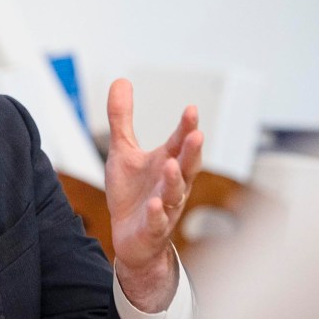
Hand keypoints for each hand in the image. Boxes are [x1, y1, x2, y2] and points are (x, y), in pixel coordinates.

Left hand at [104, 78, 203, 311]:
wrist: (130, 237)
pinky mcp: (152, 228)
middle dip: (192, 151)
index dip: (186, 127)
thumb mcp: (123, 152)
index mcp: (167, 162)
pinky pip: (157, 220)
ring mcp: (165, 206)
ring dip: (175, 179)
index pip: (180, 142)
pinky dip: (157, 212)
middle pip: (187, 165)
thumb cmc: (132, 193)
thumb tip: (121, 81)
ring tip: (172, 165)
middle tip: (196, 135)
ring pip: (174, 192)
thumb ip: (122, 119)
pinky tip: (154, 203)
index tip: (191, 109)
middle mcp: (171, 183)